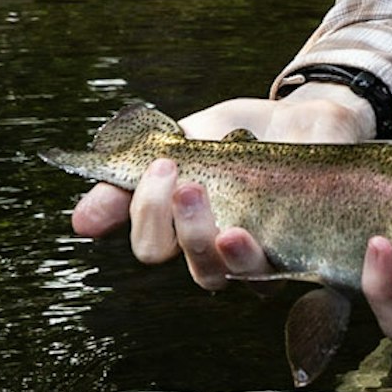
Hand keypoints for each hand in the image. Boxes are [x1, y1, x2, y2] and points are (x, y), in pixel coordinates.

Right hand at [70, 90, 369, 287]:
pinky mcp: (311, 246)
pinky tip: (270, 223)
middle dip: (185, 228)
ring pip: (241, 276)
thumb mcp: (178, 143)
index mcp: (184, 230)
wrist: (302, 114)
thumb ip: (130, 179)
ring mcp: (269, 254)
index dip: (147, 214)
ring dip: (226, 247)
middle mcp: (224, 254)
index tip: (160, 166)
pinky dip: (280, 247)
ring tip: (225, 216)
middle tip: (186, 180)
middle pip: (197, 270)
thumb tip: (80, 222)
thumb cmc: (237, 135)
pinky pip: (296, 266)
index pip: (152, 247)